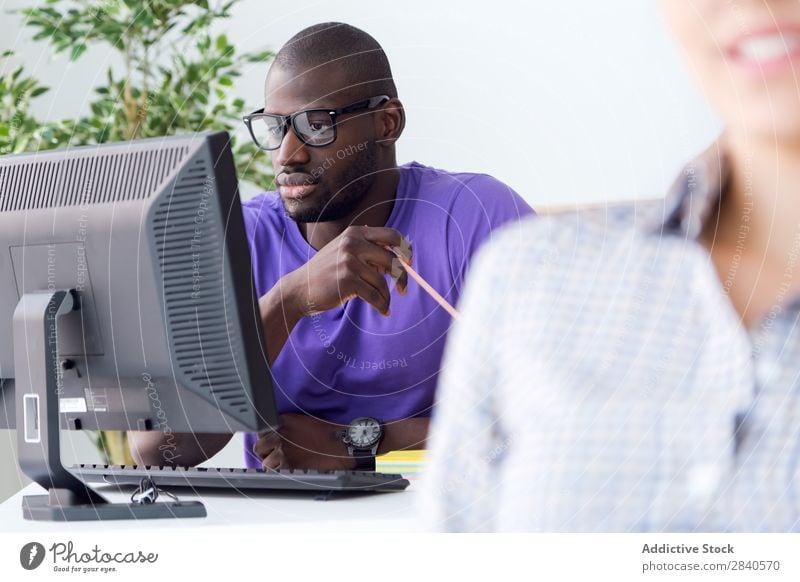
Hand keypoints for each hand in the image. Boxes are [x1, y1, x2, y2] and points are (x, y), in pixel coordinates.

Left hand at [253, 413, 354, 470]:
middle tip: (275, 456)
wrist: (341, 446)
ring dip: (273, 465)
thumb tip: (276, 435)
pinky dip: (280, 473)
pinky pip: (274, 473)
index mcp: (284, 420)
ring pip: (265, 462)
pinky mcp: (288, 465)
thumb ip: (287, 427)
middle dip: (266, 452)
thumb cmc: (328, 434)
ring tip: (286, 465)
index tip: (272, 444)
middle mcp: (280, 434)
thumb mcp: (304, 421)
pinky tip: (291, 470)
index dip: (267, 439)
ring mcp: (283, 450)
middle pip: (259, 446)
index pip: (262, 431)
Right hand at [282, 225, 412, 317]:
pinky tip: (383, 311)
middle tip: (403, 290)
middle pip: (391, 259)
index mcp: (355, 233)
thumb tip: (399, 258)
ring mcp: (349, 262)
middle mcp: (352, 243)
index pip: (391, 235)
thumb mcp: (344, 252)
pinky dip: (382, 305)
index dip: (405, 249)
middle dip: (402, 277)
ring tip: (384, 304)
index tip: (409, 263)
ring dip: (386, 296)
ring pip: (382, 282)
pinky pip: (375, 296)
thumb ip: (368, 251)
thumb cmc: (326, 272)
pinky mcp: (348, 281)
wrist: (300, 289)